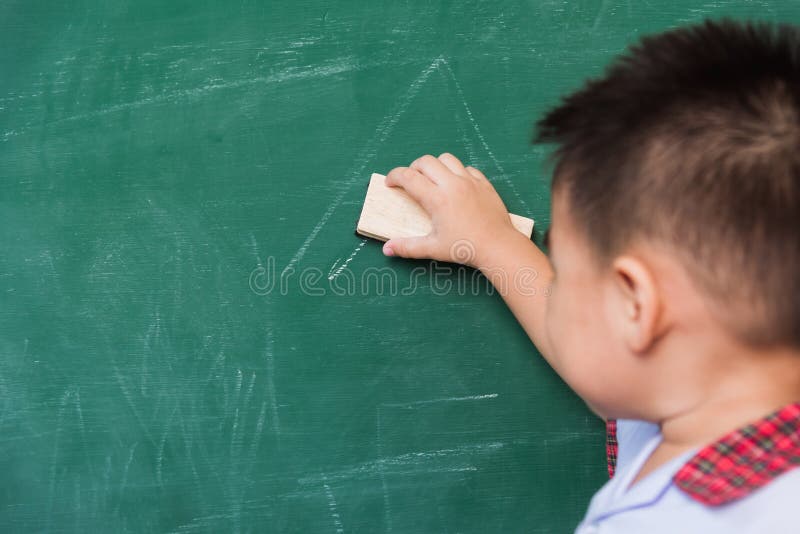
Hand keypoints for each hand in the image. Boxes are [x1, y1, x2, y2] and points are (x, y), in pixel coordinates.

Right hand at [382, 153, 517, 267]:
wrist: (498, 246)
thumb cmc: (465, 248)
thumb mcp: (433, 249)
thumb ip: (408, 247)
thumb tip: (387, 249)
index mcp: (437, 199)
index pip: (408, 177)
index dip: (394, 176)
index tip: (390, 183)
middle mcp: (452, 184)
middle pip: (426, 161)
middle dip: (413, 167)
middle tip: (410, 181)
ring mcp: (470, 181)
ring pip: (447, 159)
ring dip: (435, 165)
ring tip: (433, 179)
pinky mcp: (484, 183)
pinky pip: (467, 168)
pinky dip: (456, 172)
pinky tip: (455, 185)